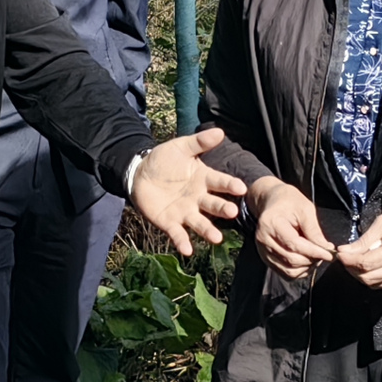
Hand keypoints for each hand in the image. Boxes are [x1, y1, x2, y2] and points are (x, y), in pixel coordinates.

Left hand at [130, 128, 246, 255]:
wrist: (140, 174)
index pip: (220, 182)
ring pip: (200, 223)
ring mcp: (185, 212)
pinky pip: (178, 234)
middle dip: (223, 209)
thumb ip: (199, 142)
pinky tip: (187, 250)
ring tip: (216, 238)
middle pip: (213, 205)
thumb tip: (220, 131)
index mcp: (203, 179)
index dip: (230, 185)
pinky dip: (182, 242)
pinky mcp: (170, 223)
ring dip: (208, 230)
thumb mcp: (180, 147)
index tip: (241, 188)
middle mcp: (198, 198)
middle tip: (232, 212)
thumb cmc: (164, 160)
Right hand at [248, 177, 333, 279]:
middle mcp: (263, 239)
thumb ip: (314, 230)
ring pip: (288, 270)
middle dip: (312, 260)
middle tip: (324, 253)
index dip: (314, 252)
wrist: (272, 201)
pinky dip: (298, 271)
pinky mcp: (266, 258)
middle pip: (291, 260)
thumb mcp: (305, 209)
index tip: (329, 254)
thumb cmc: (289, 201)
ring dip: (306, 267)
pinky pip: (284, 272)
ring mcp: (262, 250)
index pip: (294, 244)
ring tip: (316, 256)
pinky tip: (307, 260)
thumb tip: (326, 249)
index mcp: (271, 223)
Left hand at [335, 197, 381, 288]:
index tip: (339, 254)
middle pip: (368, 278)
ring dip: (362, 275)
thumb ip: (364, 240)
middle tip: (345, 257)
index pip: (365, 264)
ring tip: (356, 261)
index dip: (348, 261)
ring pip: (376, 284)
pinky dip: (376, 277)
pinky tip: (373, 264)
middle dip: (352, 269)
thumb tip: (344, 251)